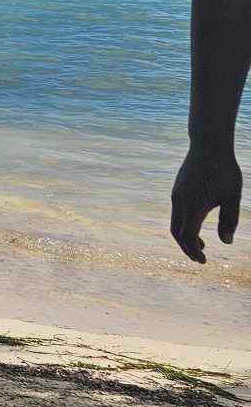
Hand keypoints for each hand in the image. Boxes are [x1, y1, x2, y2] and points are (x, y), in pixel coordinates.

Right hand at [171, 145, 241, 262]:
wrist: (208, 145)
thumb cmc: (224, 171)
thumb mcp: (232, 197)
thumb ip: (229, 221)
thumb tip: (226, 242)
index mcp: (193, 207)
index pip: (188, 237)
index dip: (194, 252)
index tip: (204, 261)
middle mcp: (180, 202)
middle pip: (177, 233)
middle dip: (187, 248)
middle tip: (201, 258)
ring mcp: (176, 195)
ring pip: (175, 223)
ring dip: (185, 237)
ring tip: (201, 244)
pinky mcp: (177, 190)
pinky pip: (177, 213)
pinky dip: (184, 224)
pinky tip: (198, 223)